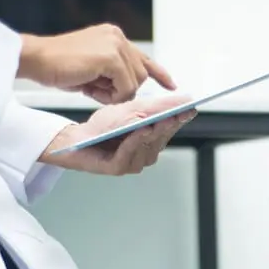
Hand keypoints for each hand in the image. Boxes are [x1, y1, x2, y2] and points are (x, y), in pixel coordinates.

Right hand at [18, 24, 175, 103]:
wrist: (36, 60)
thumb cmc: (59, 67)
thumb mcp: (93, 69)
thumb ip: (113, 74)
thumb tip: (131, 90)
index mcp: (113, 36)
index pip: (143, 57)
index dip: (160, 73)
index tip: (172, 86)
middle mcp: (117, 36)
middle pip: (141, 75)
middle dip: (123, 90)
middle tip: (97, 89)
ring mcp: (115, 45)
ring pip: (135, 83)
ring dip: (116, 94)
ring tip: (91, 87)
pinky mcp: (111, 57)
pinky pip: (126, 87)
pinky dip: (112, 96)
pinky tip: (92, 88)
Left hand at [40, 96, 195, 175]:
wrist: (77, 138)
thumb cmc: (104, 126)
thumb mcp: (131, 110)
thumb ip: (155, 107)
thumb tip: (181, 100)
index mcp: (151, 139)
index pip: (170, 128)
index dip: (180, 119)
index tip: (191, 109)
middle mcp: (145, 153)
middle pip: (160, 139)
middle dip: (167, 126)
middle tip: (175, 114)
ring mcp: (133, 162)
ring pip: (146, 148)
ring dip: (150, 135)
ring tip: (155, 122)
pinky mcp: (117, 168)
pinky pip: (128, 154)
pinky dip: (134, 142)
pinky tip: (139, 131)